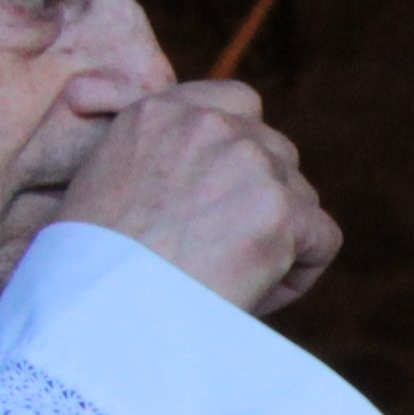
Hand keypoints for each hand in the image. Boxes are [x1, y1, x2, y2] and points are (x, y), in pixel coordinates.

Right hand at [50, 78, 337, 313]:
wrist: (100, 311)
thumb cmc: (91, 265)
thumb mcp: (101, 181)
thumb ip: (153, 152)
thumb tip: (150, 131)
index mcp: (159, 113)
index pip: (238, 103)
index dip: (244, 149)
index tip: (226, 194)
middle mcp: (209, 125)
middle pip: (278, 154)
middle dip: (263, 201)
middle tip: (218, 252)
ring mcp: (250, 163)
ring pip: (301, 199)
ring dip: (278, 240)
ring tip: (222, 279)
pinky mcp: (282, 210)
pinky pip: (322, 240)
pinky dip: (296, 274)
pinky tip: (250, 295)